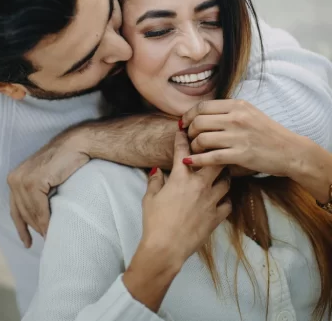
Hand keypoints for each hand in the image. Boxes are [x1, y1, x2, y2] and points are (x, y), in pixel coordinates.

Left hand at [6, 129, 90, 246]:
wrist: (76, 145)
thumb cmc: (63, 163)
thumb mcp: (43, 180)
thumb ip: (36, 195)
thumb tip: (38, 219)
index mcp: (14, 179)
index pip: (15, 209)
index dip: (21, 228)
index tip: (27, 243)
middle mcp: (14, 179)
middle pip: (23, 213)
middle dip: (34, 228)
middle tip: (48, 239)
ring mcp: (23, 180)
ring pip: (31, 213)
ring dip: (41, 227)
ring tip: (52, 237)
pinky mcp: (34, 181)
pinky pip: (39, 208)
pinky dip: (45, 221)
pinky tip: (51, 229)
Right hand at [138, 130, 230, 270]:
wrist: (167, 246)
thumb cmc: (155, 221)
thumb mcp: (149, 198)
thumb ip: (155, 182)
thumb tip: (156, 171)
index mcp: (180, 179)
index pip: (183, 153)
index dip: (182, 139)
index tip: (183, 130)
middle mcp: (199, 186)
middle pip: (215, 162)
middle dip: (215, 152)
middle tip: (214, 148)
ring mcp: (211, 201)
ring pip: (226, 181)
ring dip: (224, 175)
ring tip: (222, 172)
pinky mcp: (217, 216)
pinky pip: (228, 203)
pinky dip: (225, 198)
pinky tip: (221, 197)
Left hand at [182, 99, 307, 176]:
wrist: (291, 151)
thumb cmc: (269, 133)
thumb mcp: (250, 113)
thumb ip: (228, 111)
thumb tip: (200, 114)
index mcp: (238, 106)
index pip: (202, 107)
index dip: (188, 116)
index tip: (183, 124)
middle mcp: (237, 118)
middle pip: (198, 122)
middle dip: (189, 132)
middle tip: (189, 139)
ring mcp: (239, 137)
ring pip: (202, 139)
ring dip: (193, 146)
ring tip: (194, 150)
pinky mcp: (241, 155)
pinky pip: (211, 157)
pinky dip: (197, 160)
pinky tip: (190, 161)